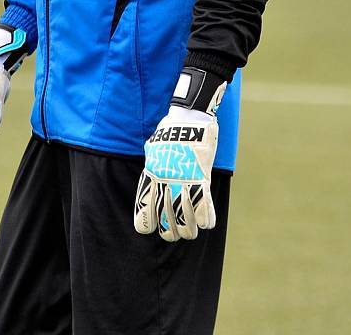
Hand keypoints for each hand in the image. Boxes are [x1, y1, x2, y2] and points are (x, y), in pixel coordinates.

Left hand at [134, 69, 226, 241]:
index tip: (150, 228)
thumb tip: (152, 170)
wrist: (188, 118)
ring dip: (188, 229)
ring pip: (185, 219)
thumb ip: (153, 162)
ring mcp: (185, 182)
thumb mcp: (153, 147)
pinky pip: (204, 207)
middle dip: (169, 232)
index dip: (146, 222)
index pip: (144, 209)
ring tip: (190, 233)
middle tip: (174, 233)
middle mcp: (166, 183)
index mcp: (152, 175)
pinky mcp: (202, 178)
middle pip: (165, 220)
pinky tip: (207, 224)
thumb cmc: (170, 130)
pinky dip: (207, 219)